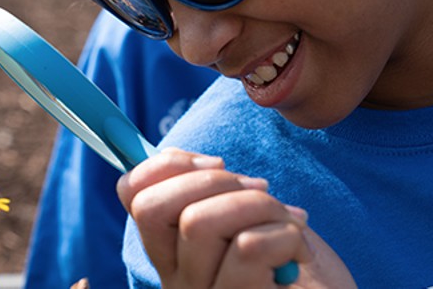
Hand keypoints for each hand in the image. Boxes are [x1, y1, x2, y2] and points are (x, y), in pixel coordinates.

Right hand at [117, 148, 356, 287]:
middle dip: (215, 180)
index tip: (217, 163)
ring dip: (258, 205)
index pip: (132, 195)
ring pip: (199, 222)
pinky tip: (300, 254)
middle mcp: (177, 280)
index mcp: (173, 253)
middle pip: (154, 207)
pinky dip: (284, 235)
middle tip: (260, 189)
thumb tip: (177, 156)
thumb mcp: (249, 217)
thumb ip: (212, 194)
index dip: (166, 164)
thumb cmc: (295, 263)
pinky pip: (247, 248)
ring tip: (290, 222)